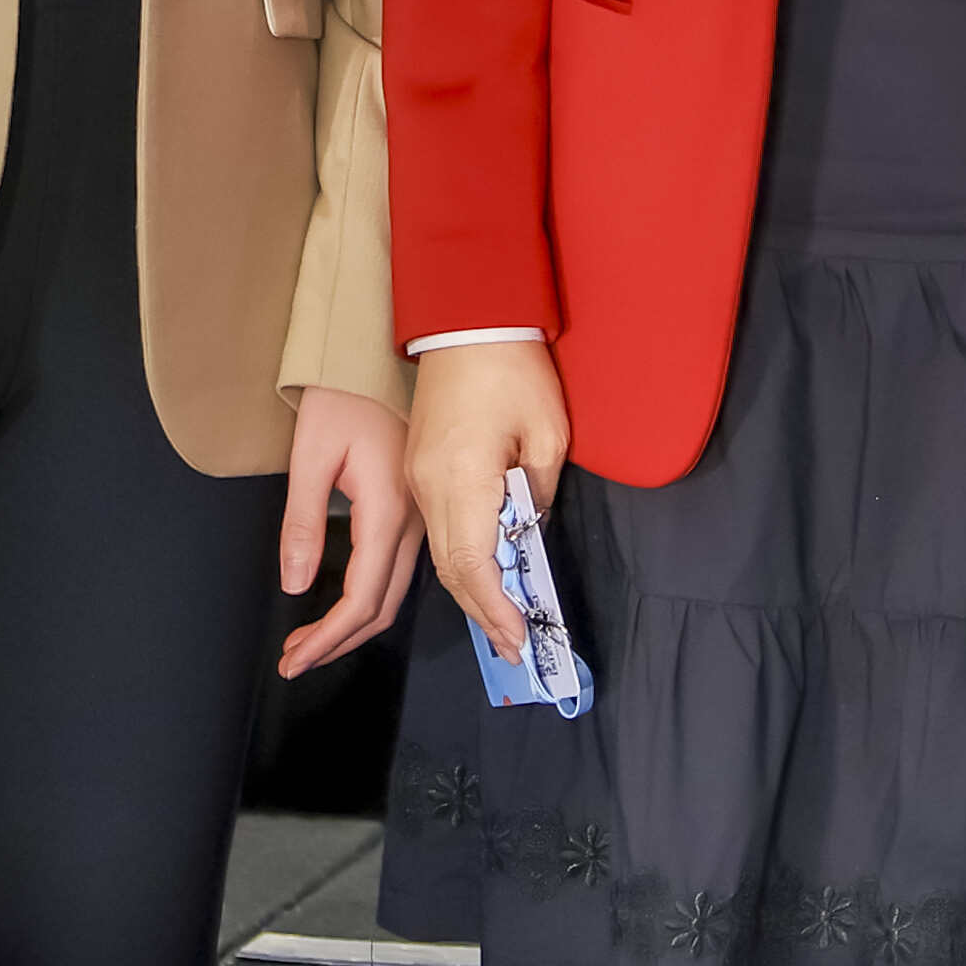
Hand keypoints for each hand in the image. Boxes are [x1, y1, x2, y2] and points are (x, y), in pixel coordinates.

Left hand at [275, 385, 420, 677]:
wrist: (374, 356)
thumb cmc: (343, 395)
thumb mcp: (309, 455)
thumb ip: (303, 523)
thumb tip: (295, 582)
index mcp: (388, 508)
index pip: (361, 597)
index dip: (328, 638)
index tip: (296, 659)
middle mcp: (414, 520)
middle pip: (384, 606)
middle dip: (339, 642)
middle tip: (297, 659)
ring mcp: (421, 516)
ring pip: (395, 592)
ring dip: (354, 625)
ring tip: (311, 640)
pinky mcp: (417, 509)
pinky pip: (400, 570)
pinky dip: (370, 599)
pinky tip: (343, 605)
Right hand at [404, 337, 570, 666]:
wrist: (465, 318)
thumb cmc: (514, 369)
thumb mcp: (547, 434)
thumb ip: (539, 495)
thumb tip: (530, 535)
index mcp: (461, 479)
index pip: (474, 564)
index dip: (496, 608)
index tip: (521, 638)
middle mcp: (429, 486)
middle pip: (450, 569)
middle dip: (482, 613)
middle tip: (515, 648)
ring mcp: (418, 477)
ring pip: (438, 553)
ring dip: (469, 591)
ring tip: (502, 624)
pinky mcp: (418, 467)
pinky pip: (435, 529)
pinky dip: (459, 561)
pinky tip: (483, 574)